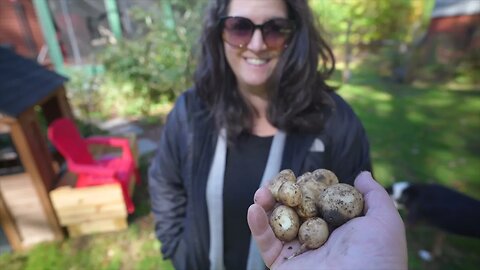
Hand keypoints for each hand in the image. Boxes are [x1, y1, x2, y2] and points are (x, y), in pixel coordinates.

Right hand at [247, 171, 407, 269]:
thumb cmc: (377, 258)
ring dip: (266, 204)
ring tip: (262, 191)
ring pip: (276, 223)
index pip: (318, 201)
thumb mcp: (385, 221)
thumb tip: (362, 175)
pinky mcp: (282, 264)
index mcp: (340, 228)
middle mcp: (317, 239)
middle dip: (283, 192)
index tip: (300, 174)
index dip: (307, 186)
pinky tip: (254, 208)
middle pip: (294, 209)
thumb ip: (374, 196)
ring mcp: (298, 252)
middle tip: (277, 180)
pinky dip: (257, 224)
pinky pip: (265, 242)